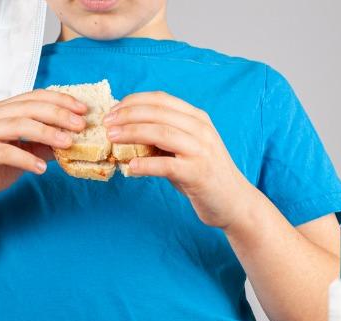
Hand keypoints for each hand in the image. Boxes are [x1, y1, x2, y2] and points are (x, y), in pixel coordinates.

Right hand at [0, 90, 86, 214]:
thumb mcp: (24, 154)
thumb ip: (44, 145)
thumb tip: (73, 140)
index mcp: (3, 111)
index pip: (34, 97)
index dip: (60, 100)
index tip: (83, 109)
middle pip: (28, 108)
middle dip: (58, 114)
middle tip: (81, 125)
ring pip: (17, 125)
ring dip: (46, 133)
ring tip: (67, 143)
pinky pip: (4, 151)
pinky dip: (25, 158)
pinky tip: (42, 168)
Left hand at [103, 91, 256, 229]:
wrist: (234, 201)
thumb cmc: (203, 174)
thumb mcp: (185, 148)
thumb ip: (162, 138)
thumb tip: (125, 131)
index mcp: (196, 118)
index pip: (161, 100)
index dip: (133, 102)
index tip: (113, 111)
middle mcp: (200, 129)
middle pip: (157, 113)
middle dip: (127, 115)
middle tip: (106, 124)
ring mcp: (200, 150)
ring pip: (160, 133)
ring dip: (132, 133)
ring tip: (112, 139)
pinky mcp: (197, 173)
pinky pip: (166, 165)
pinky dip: (145, 164)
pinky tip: (130, 167)